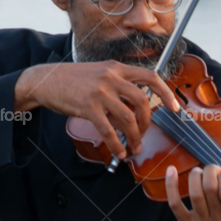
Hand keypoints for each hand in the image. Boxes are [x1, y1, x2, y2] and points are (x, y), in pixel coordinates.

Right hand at [14, 61, 179, 161]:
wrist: (45, 80)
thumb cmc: (72, 79)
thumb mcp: (98, 73)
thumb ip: (117, 84)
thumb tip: (134, 106)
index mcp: (116, 68)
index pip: (150, 76)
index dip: (166, 93)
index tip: (174, 108)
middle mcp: (111, 78)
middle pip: (143, 101)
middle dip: (147, 123)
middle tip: (144, 133)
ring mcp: (100, 92)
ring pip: (128, 119)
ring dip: (134, 137)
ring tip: (133, 148)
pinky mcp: (88, 107)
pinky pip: (109, 130)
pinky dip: (116, 145)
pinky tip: (118, 152)